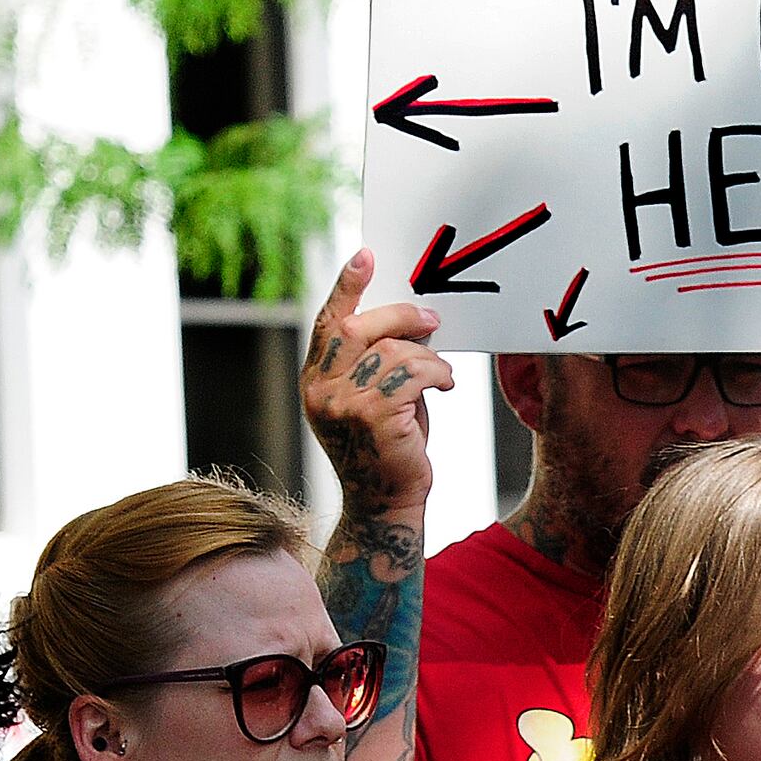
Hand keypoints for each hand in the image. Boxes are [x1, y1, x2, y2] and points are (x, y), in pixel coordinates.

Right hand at [302, 249, 454, 515]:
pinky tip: (445, 386)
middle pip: (358, 326)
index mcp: (314, 381)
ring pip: (392, 351)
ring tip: (440, 373)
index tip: (366, 256)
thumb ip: (377, 362)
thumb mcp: (373, 399)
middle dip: (400, 316)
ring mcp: (342, 403)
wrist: (387, 503)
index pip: (327, 323)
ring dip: (427, 356)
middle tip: (432, 320)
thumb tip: (411, 319)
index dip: (347, 287)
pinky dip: (437, 374)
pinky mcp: (372, 415)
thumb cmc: (388, 448)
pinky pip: (413, 373)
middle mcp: (320, 390)